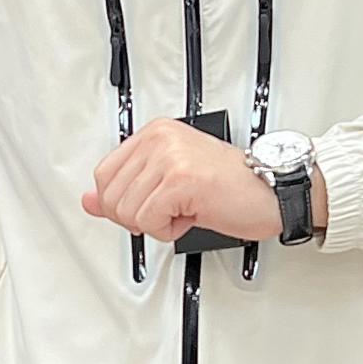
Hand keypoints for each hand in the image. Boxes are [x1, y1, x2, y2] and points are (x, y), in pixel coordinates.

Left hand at [82, 119, 282, 243]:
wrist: (272, 192)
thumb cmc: (233, 187)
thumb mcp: (170, 184)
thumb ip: (129, 190)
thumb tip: (90, 201)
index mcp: (156, 132)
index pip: (104, 173)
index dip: (120, 202)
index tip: (146, 207)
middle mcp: (160, 139)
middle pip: (111, 196)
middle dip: (138, 217)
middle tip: (171, 211)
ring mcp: (169, 157)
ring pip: (127, 212)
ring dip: (157, 225)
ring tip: (185, 210)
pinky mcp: (179, 180)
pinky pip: (148, 221)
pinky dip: (168, 230)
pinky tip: (191, 215)